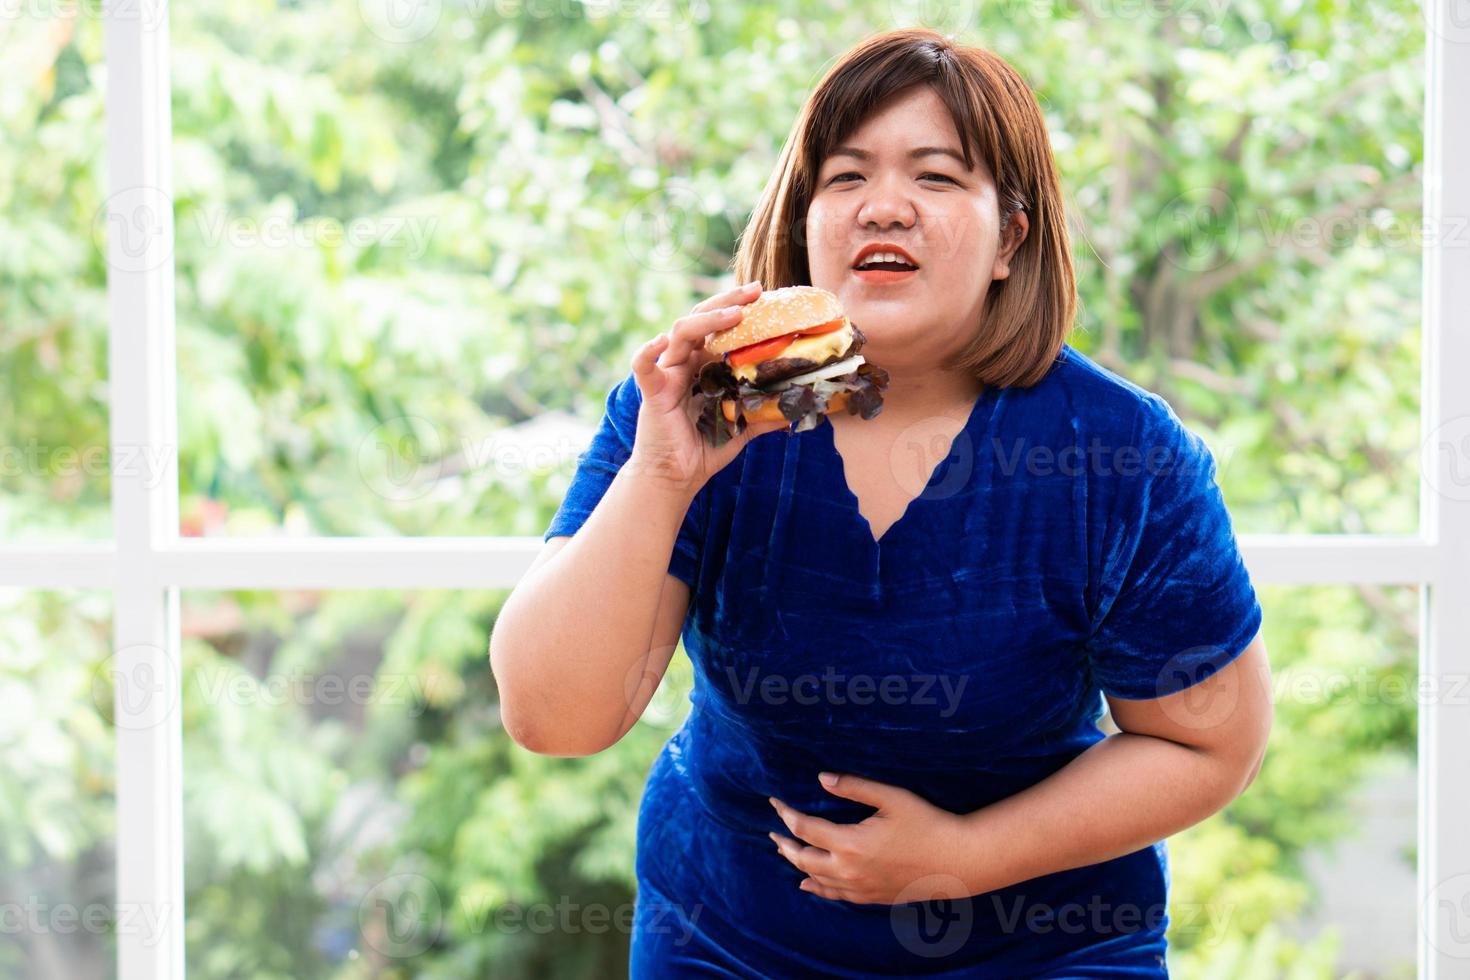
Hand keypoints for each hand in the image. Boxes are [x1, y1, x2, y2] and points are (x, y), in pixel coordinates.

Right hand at [627, 280, 790, 493]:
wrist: (676, 476)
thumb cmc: (705, 449)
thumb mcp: (743, 428)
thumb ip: (765, 414)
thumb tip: (797, 406)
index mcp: (705, 365)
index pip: (722, 328)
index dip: (741, 309)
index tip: (767, 296)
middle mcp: (686, 362)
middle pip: (702, 319)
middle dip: (729, 301)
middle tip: (756, 289)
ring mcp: (668, 374)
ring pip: (681, 332)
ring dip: (708, 319)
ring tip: (736, 313)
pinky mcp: (653, 392)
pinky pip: (643, 366)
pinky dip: (648, 351)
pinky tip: (660, 340)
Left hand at [767, 772, 976, 905]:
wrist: (957, 862)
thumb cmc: (927, 823)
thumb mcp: (892, 798)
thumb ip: (855, 787)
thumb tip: (822, 778)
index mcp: (851, 843)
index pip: (805, 828)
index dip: (786, 814)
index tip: (774, 802)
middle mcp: (849, 870)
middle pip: (803, 858)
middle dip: (784, 843)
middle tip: (772, 832)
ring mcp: (859, 887)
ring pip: (816, 878)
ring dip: (796, 864)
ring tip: (785, 851)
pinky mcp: (871, 897)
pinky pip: (834, 895)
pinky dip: (816, 888)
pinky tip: (807, 884)